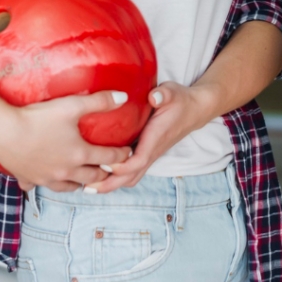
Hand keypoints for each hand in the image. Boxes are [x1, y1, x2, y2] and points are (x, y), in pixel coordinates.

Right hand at [0, 90, 132, 191]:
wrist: (2, 132)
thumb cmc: (37, 118)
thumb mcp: (71, 105)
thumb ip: (99, 101)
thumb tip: (124, 97)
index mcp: (79, 154)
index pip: (108, 158)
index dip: (121, 155)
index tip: (127, 153)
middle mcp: (66, 171)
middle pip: (92, 177)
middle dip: (104, 173)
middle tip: (109, 168)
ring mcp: (47, 178)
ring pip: (70, 188)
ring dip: (80, 183)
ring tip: (84, 178)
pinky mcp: (29, 179)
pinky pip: (40, 187)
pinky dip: (47, 183)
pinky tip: (45, 179)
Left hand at [92, 82, 216, 193]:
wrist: (195, 110)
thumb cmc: (180, 101)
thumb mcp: (172, 93)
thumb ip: (163, 94)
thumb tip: (153, 97)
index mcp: (155, 139)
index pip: (138, 161)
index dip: (120, 167)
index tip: (102, 164)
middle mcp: (152, 151)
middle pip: (130, 177)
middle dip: (109, 185)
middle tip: (86, 188)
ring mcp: (149, 154)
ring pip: (131, 177)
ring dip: (112, 184)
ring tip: (89, 185)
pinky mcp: (146, 153)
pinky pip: (131, 171)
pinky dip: (117, 177)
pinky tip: (101, 173)